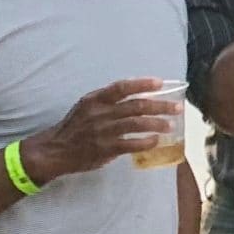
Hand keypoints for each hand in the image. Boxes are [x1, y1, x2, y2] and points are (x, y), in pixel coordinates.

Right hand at [19, 78, 178, 184]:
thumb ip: (109, 101)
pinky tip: (156, 140)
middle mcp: (99, 113)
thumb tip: (140, 96)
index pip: (121, 88)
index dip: (142, 84)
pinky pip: (131, 143)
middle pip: (136, 106)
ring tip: (170, 124)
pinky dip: (146, 141)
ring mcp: (102, 131)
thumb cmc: (76, 126)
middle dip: (160, 106)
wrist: (55, 150)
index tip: (160, 83)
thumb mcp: (87, 107)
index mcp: (95, 100)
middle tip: (177, 107)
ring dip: (157, 123)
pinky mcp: (105, 148)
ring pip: (136, 124)